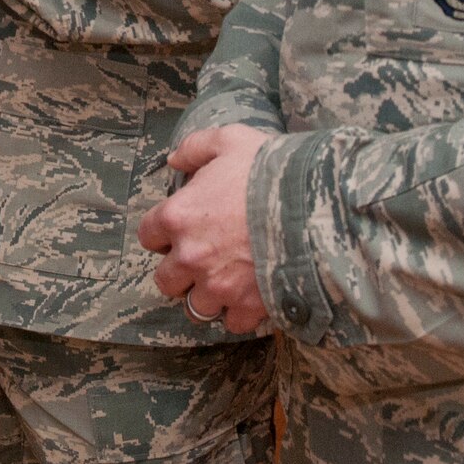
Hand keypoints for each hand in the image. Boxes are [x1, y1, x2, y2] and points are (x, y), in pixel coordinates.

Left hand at [138, 124, 271, 335]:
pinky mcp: (248, 306)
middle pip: (166, 281)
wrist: (315, 204)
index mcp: (179, 216)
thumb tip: (174, 160)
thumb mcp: (229, 140)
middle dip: (180, 272)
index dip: (163, 233)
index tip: (179, 229)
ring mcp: (219, 286)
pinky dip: (239, 314)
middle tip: (201, 259)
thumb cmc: (270, 169)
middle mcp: (191, 256)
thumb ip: (195, 148)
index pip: (148, 236)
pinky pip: (232, 324)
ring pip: (196, 308)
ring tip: (225, 282)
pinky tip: (250, 296)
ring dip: (207, 296)